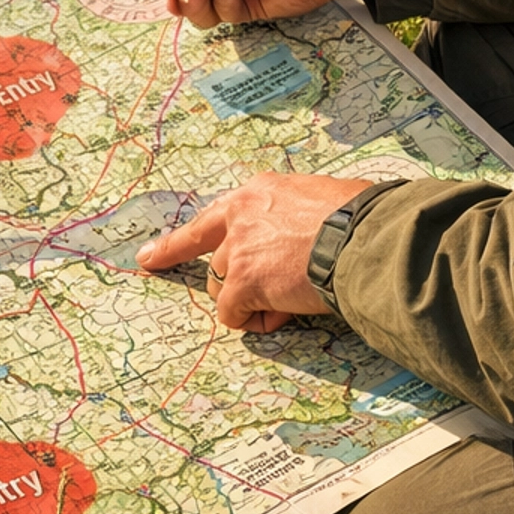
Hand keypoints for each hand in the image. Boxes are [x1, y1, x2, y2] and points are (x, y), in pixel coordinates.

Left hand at [137, 171, 366, 331]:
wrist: (366, 237)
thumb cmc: (361, 218)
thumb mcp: (321, 199)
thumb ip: (296, 217)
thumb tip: (307, 239)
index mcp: (260, 192)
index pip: (208, 219)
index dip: (175, 243)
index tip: (147, 257)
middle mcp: (241, 216)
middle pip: (215, 261)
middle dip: (230, 283)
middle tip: (253, 298)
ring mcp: (240, 249)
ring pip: (221, 288)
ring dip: (249, 301)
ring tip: (289, 300)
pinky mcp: (246, 282)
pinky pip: (232, 314)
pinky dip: (254, 321)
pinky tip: (282, 313)